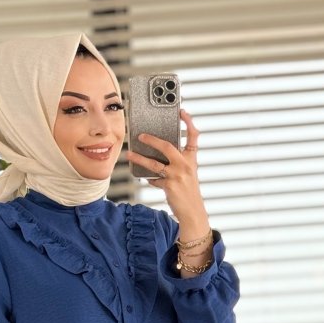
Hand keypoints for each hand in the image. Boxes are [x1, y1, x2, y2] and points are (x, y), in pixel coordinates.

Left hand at [125, 107, 206, 224]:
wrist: (193, 211)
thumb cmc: (189, 191)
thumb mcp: (188, 172)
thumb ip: (177, 161)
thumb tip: (158, 153)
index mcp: (192, 159)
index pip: (193, 136)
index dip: (189, 122)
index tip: (182, 111)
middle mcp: (186, 165)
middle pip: (167, 146)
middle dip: (152, 140)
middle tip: (140, 136)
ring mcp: (177, 175)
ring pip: (154, 163)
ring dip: (140, 158)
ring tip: (130, 154)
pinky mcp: (169, 186)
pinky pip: (154, 179)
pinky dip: (150, 179)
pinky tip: (147, 178)